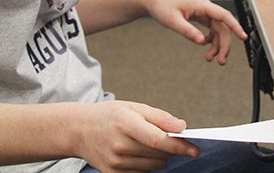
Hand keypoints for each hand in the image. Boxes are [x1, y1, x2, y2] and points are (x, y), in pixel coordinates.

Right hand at [78, 100, 197, 171]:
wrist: (78, 130)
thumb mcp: (133, 107)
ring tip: (145, 143)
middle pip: (159, 155)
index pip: (158, 140)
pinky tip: (135, 153)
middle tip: (167, 139)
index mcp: (125, 123)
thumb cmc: (110, 116)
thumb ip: (160, 117)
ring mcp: (115, 163)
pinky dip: (146, 165)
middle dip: (169, 149)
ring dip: (158, 157)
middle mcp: (119, 145)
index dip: (179, 146)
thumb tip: (182, 127)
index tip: (195, 150)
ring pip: (154, 166)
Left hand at [143, 0, 246, 64]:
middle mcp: (204, 8)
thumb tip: (202, 42)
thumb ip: (188, 31)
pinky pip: (210, 30)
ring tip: (211, 59)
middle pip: (222, 27)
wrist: (152, 0)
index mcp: (201, 5)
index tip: (243, 37)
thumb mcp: (173, 21)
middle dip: (223, 45)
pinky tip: (205, 47)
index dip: (235, 26)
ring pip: (217, 30)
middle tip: (220, 61)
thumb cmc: (161, 6)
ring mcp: (202, 12)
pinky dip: (210, 40)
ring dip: (217, 45)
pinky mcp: (198, 17)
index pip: (224, 15)